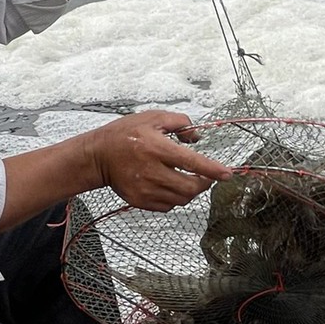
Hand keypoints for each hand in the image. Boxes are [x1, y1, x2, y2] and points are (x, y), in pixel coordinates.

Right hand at [88, 111, 230, 211]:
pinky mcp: (140, 200)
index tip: (227, 174)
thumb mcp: (151, 117)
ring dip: (191, 191)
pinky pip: (168, 206)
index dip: (213, 170)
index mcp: (156, 148)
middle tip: (206, 176)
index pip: (192, 162)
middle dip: (204, 183)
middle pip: (191, 187)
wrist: (97, 156)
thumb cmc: (123, 135)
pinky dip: (176, 198)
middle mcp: (151, 171)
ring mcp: (145, 189)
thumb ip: (179, 123)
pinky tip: (170, 186)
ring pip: (182, 199)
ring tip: (187, 179)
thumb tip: (197, 137)